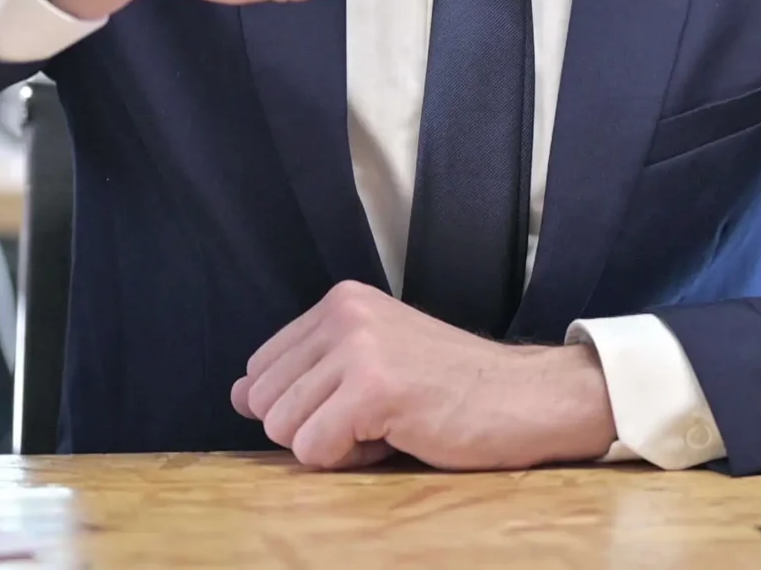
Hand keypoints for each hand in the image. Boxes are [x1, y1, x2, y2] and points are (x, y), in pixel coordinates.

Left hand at [231, 281, 618, 470]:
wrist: (523, 397)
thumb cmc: (451, 388)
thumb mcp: (368, 364)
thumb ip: (304, 375)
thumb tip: (237, 394)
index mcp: (339, 302)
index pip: (259, 371)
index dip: (303, 405)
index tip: (358, 401)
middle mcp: (342, 313)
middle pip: (263, 403)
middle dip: (311, 427)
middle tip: (374, 416)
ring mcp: (357, 347)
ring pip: (283, 429)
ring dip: (333, 444)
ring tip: (388, 423)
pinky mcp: (372, 387)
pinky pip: (314, 450)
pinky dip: (350, 459)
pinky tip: (396, 435)